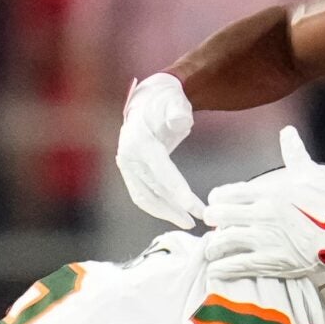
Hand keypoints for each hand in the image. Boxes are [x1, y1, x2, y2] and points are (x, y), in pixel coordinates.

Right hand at [115, 72, 205, 228]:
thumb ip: (178, 111)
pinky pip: (142, 195)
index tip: (195, 207)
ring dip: (166, 212)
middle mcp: (128, 156)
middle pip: (153, 189)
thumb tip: (180, 120)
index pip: (161, 171)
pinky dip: (158, 207)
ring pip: (146, 197)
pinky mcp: (130, 173)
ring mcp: (126, 166)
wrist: (147, 101)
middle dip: (175, 208)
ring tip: (189, 222)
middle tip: (198, 219)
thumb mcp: (174, 100)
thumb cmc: (165, 101)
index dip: (178, 191)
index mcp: (139, 141)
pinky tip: (175, 214)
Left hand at [201, 128, 324, 280]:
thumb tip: (288, 133)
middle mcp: (263, 214)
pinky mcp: (272, 261)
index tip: (215, 202)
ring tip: (212, 250)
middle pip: (220, 215)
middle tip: (213, 224)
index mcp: (269, 192)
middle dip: (213, 220)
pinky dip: (223, 268)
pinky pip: (238, 265)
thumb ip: (293, 154)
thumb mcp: (310, 174)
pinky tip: (217, 269)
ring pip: (224, 241)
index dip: (217, 199)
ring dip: (214, 246)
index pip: (228, 192)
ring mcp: (266, 239)